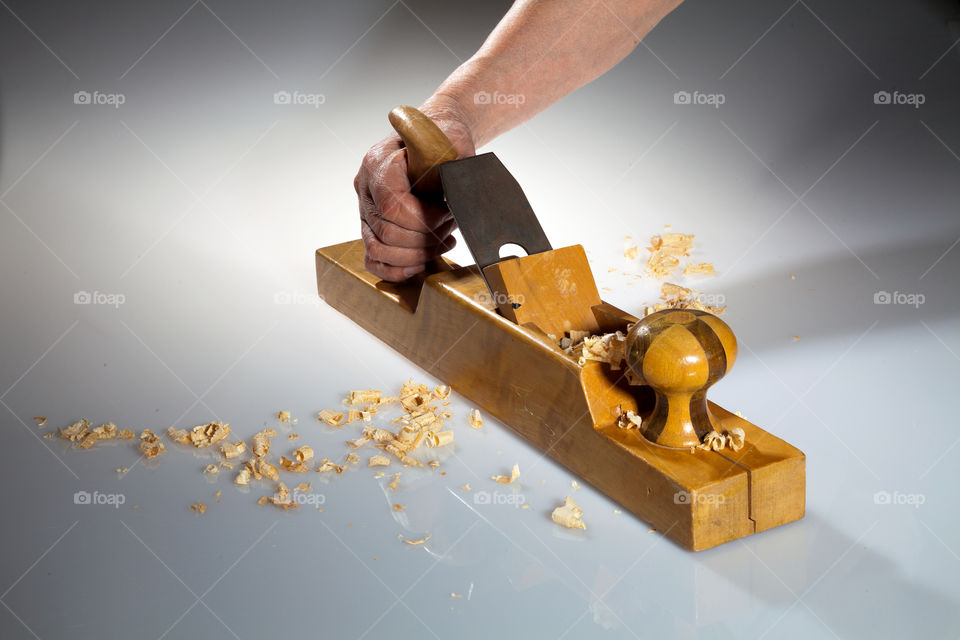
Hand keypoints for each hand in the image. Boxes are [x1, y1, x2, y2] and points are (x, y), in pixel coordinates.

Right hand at [355, 114, 474, 281]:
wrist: (432, 136)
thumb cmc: (441, 139)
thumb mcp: (451, 143)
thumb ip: (453, 165)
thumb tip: (462, 190)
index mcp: (379, 162)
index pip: (393, 206)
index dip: (425, 220)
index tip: (447, 214)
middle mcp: (366, 186)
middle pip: (387, 232)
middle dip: (425, 239)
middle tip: (449, 229)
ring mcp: (365, 208)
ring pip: (378, 249)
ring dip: (415, 255)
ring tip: (441, 242)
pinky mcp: (370, 226)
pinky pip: (372, 258)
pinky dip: (395, 268)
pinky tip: (421, 263)